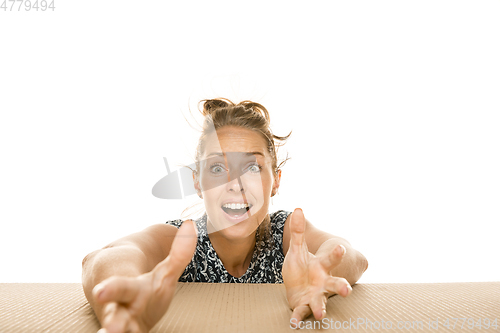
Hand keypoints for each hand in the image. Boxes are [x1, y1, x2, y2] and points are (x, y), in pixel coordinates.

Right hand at [92, 220, 196, 332]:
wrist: (122, 306)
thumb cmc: (146, 289)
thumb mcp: (165, 273)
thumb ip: (179, 254)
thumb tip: (191, 226)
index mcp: (129, 290)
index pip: (120, 288)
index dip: (111, 290)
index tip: (101, 292)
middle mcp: (120, 310)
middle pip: (113, 315)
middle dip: (113, 321)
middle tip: (112, 327)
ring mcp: (122, 327)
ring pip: (114, 330)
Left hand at [282, 208, 351, 322]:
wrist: (299, 286)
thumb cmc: (302, 267)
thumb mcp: (297, 249)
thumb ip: (298, 232)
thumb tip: (297, 209)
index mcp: (322, 266)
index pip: (331, 259)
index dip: (336, 253)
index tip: (340, 247)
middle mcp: (322, 282)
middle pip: (335, 284)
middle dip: (342, 287)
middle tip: (347, 290)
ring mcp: (315, 296)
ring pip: (321, 302)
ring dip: (322, 308)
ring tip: (322, 314)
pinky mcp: (304, 306)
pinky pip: (302, 313)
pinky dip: (298, 319)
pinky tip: (294, 324)